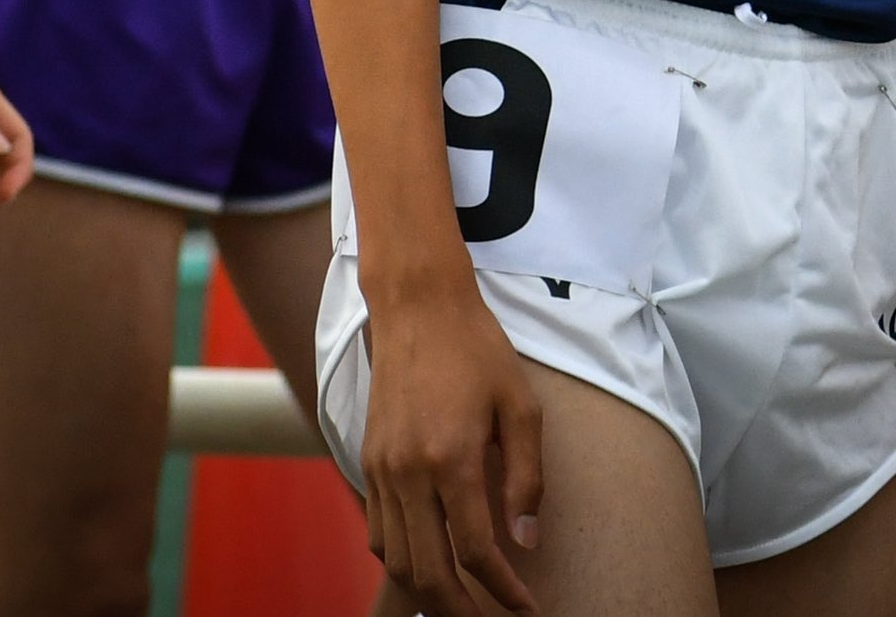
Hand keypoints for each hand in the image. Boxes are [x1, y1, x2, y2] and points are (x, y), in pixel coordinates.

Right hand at [356, 266, 547, 616]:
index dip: (502, 588)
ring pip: (395, 559)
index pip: (475, 550)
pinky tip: (429, 558)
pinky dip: (401, 557)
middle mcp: (408, 472)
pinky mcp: (368, 462)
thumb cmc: (479, 351)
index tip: (526, 605)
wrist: (419, 308)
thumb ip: (527, 478)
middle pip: (426, 571)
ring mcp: (381, 469)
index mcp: (452, 458)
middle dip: (459, 609)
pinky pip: (377, 531)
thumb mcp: (522, 407)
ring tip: (461, 601)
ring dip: (426, 590)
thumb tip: (526, 539)